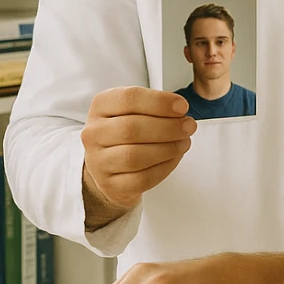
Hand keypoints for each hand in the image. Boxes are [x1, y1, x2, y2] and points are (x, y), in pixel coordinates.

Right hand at [82, 87, 196, 223]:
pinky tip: (174, 158)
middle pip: (132, 128)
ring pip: (135, 156)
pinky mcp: (110, 184)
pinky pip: (141, 178)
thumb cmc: (125, 134)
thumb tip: (180, 110)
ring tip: (184, 142)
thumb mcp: (134, 111)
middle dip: (168, 127)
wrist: (108, 167)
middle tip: (189, 126)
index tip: (182, 106)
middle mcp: (94, 133)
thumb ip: (154, 107)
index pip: (129, 99)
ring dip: (168, 148)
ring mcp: (98, 161)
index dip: (159, 102)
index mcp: (100, 107)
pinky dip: (164, 168)